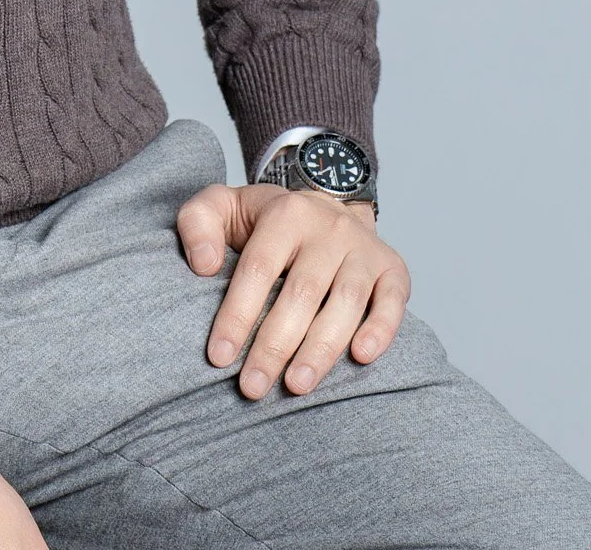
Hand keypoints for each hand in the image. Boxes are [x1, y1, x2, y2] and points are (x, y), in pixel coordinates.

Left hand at [177, 182, 409, 399]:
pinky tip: (361, 357)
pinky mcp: (393, 269)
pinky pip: (393, 301)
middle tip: (252, 388)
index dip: (237, 315)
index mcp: (284, 213)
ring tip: (295, 387)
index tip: (219, 357)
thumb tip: (203, 265)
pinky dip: (380, 329)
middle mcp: (328, 228)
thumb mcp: (221, 206)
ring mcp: (364, 249)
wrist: (325, 204)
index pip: (257, 269)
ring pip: (345, 303)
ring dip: (321, 349)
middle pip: (301, 293)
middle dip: (274, 345)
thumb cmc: (263, 221)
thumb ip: (197, 223)